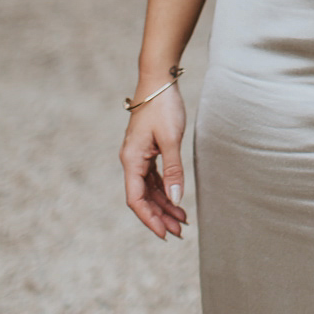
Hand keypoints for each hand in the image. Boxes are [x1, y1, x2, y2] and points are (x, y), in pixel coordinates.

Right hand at [120, 83, 187, 239]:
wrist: (158, 80)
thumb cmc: (163, 106)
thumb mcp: (171, 139)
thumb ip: (173, 171)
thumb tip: (176, 200)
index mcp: (131, 160)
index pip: (136, 200)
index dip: (149, 219)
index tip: (164, 234)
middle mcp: (131, 161)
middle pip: (143, 198)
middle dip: (160, 216)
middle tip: (179, 232)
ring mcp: (139, 156)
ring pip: (149, 189)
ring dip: (164, 205)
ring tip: (182, 221)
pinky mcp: (148, 150)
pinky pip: (154, 177)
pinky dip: (165, 189)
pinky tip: (176, 199)